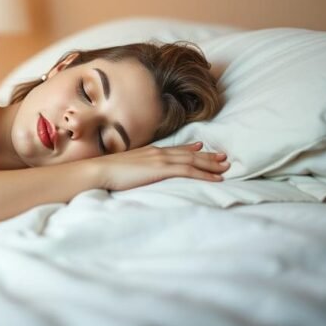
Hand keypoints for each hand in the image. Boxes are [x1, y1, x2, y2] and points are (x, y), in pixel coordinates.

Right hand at [96, 142, 228, 190]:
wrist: (100, 170)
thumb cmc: (108, 172)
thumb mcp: (124, 166)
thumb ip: (135, 167)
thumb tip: (138, 172)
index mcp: (149, 151)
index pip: (174, 149)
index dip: (190, 148)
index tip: (201, 147)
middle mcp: (158, 152)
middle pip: (188, 153)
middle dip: (207, 156)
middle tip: (223, 157)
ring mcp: (161, 159)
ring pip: (193, 160)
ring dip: (211, 164)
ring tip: (225, 167)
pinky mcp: (162, 169)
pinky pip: (189, 170)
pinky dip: (205, 173)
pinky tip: (216, 178)